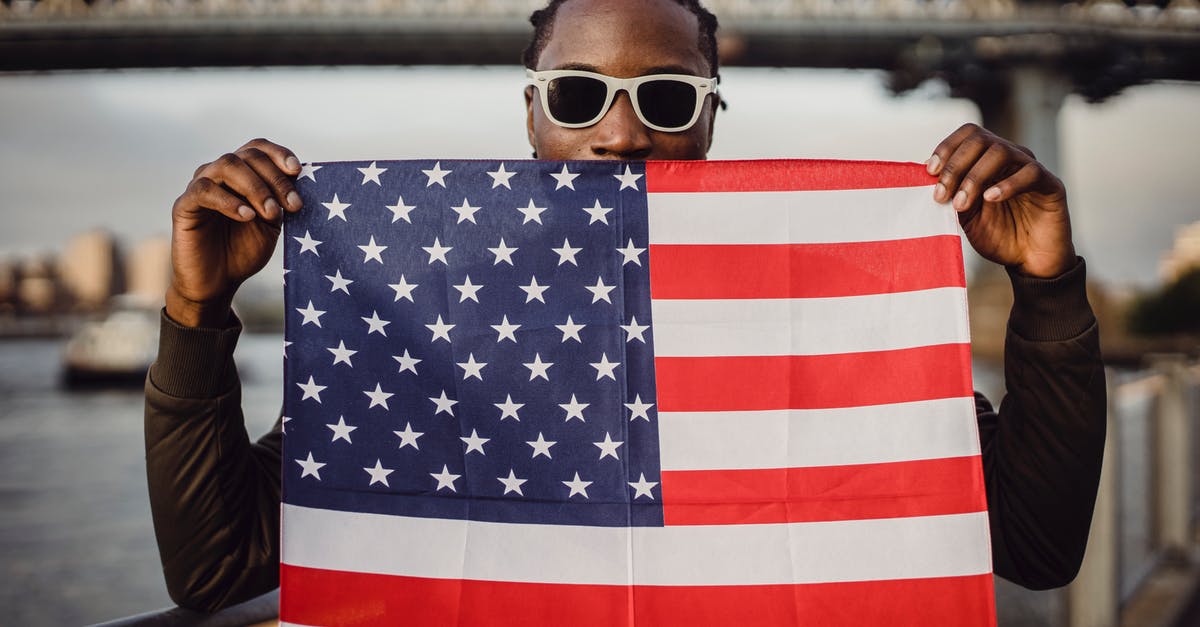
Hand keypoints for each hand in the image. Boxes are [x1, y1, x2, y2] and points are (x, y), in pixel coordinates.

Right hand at [166, 138, 302, 326]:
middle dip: (275, 178)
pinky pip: (204, 190)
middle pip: (247, 156)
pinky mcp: (184, 205)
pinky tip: (246, 216)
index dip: (278, 153)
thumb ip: (280, 202)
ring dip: (255, 187)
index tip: (297, 171)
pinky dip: (229, 201)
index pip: (258, 149)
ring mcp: (200, 186)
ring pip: (227, 165)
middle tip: (292, 205)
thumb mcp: (271, 225)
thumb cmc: (244, 250)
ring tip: (270, 213)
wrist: (218, 282)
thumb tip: (299, 182)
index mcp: (242, 175)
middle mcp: (219, 174)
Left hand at [927, 123, 1075, 278]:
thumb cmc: (998, 235)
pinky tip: (991, 199)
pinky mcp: (1051, 184)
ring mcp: (1030, 168)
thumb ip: (952, 194)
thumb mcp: (966, 216)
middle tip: (941, 194)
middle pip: (980, 139)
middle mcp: (1010, 158)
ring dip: (974, 177)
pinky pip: (1030, 173)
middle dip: (955, 165)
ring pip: (1001, 152)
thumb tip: (928, 174)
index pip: (968, 135)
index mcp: (988, 160)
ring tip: (962, 204)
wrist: (1029, 261)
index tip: (930, 171)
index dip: (947, 147)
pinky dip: (1007, 184)